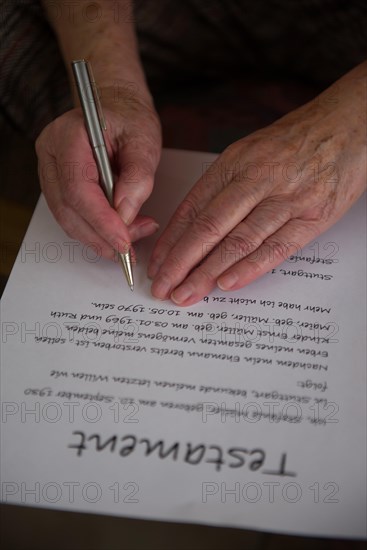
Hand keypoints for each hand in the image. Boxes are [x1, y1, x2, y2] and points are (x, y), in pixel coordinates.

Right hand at [36, 86, 161, 258]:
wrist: (117, 108)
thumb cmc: (129, 119)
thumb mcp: (144, 140)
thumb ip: (138, 177)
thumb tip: (125, 213)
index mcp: (68, 136)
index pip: (78, 188)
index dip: (101, 220)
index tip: (124, 241)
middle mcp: (51, 154)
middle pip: (68, 208)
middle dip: (100, 235)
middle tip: (130, 247)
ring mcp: (50, 170)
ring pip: (67, 217)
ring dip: (98, 237)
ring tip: (130, 239)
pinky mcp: (58, 184)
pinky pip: (72, 215)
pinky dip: (94, 230)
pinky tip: (118, 232)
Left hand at [148, 62, 365, 305]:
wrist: (348, 125)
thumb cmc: (295, 142)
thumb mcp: (250, 154)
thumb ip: (222, 188)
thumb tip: (192, 228)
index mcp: (235, 163)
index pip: (193, 208)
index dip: (171, 240)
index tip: (157, 264)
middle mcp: (257, 179)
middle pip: (209, 227)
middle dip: (180, 262)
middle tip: (162, 287)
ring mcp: (287, 198)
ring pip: (239, 241)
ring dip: (208, 272)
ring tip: (187, 294)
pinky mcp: (314, 216)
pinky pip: (277, 247)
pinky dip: (250, 268)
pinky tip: (227, 285)